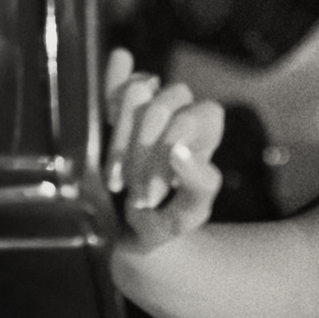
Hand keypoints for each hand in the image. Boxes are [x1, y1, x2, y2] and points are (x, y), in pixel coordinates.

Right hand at [103, 46, 225, 250]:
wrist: (127, 233)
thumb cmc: (166, 223)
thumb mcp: (188, 214)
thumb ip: (198, 184)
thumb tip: (179, 150)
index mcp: (206, 133)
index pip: (197, 115)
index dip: (170, 149)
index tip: (153, 196)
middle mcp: (181, 112)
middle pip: (163, 105)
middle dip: (142, 153)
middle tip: (135, 197)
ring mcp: (147, 106)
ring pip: (138, 91)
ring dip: (121, 138)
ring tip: (115, 182)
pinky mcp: (116, 110)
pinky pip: (117, 84)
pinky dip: (113, 85)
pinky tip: (113, 84)